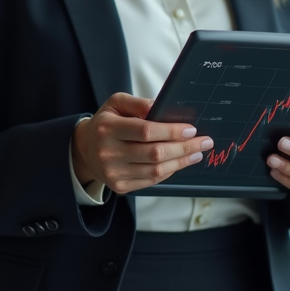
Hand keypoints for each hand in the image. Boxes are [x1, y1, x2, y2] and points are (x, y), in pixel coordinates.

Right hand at [71, 92, 213, 195]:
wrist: (85, 149)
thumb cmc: (106, 122)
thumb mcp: (116, 103)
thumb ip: (138, 103)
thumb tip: (163, 107)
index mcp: (106, 128)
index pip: (145, 131)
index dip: (171, 131)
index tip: (191, 129)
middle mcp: (108, 153)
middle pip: (154, 153)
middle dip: (184, 147)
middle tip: (204, 141)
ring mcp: (113, 173)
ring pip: (156, 170)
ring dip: (181, 161)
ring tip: (197, 153)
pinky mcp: (120, 186)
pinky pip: (151, 181)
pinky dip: (169, 171)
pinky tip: (179, 162)